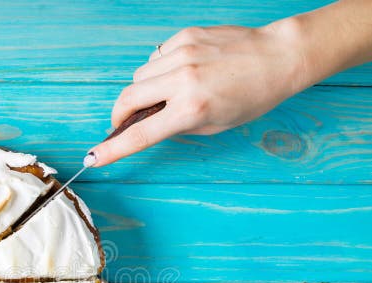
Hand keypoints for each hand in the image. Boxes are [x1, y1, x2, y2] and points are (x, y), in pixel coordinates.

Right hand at [87, 19, 308, 165]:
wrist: (278, 57)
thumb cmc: (253, 96)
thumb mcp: (215, 124)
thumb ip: (178, 126)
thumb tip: (148, 123)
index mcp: (192, 109)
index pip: (141, 134)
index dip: (113, 149)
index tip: (93, 158)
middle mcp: (184, 80)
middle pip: (127, 99)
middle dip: (119, 114)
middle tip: (123, 123)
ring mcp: (183, 53)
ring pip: (140, 76)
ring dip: (142, 90)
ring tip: (164, 95)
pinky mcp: (186, 35)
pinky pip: (156, 57)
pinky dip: (159, 70)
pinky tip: (179, 73)